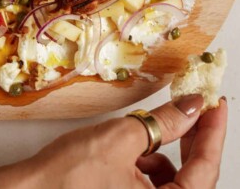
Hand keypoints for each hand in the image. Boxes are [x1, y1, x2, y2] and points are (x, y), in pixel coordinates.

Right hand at [0, 95, 227, 188]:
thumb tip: (190, 107)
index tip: (216, 104)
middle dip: (191, 138)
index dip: (212, 131)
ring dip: (165, 152)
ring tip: (145, 131)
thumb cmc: (69, 175)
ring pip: (172, 180)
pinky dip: (148, 162)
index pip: (205, 169)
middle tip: (192, 106)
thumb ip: (163, 123)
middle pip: (193, 176)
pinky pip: (152, 184)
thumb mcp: (121, 139)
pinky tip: (131, 149)